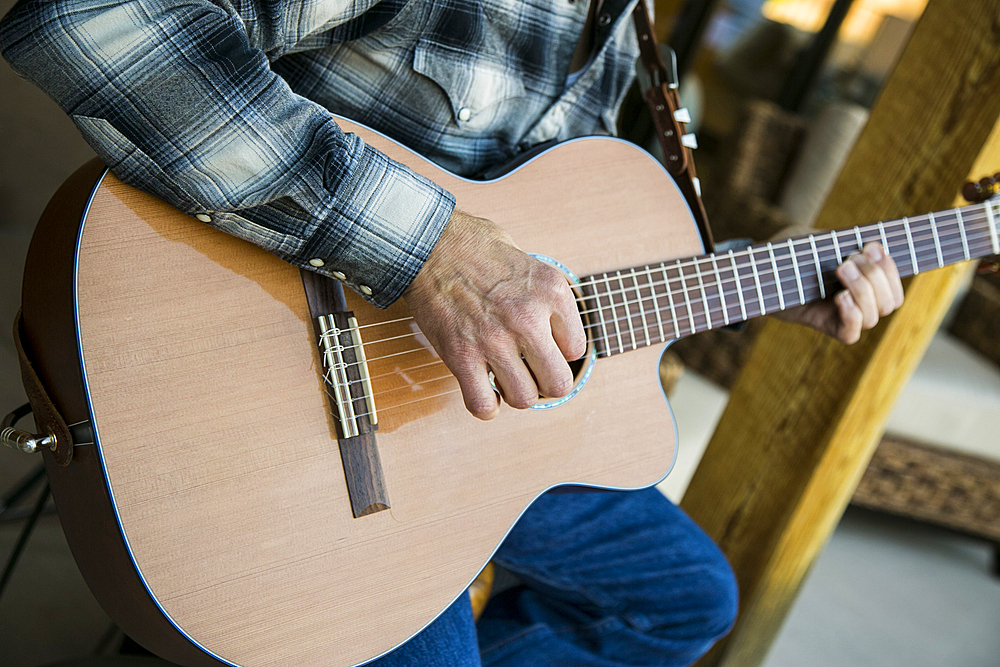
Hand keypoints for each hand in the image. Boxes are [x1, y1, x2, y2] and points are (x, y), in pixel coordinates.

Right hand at [402, 209, 586, 419]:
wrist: (429, 244)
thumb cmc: (475, 247)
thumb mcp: (529, 261)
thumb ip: (545, 297)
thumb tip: (556, 330)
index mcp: (552, 292)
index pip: (576, 348)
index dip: (559, 350)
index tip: (543, 344)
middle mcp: (528, 319)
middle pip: (557, 382)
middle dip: (546, 382)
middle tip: (532, 372)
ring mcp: (494, 340)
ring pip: (524, 398)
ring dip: (515, 393)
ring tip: (505, 378)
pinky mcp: (461, 356)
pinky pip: (483, 404)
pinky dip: (486, 406)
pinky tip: (485, 390)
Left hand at [777, 242, 904, 343]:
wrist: (758, 271)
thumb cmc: (787, 253)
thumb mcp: (814, 240)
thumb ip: (838, 243)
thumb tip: (863, 244)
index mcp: (864, 282)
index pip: (894, 288)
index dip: (890, 269)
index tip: (872, 246)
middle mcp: (858, 302)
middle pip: (889, 302)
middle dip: (876, 276)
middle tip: (849, 259)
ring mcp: (842, 316)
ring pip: (872, 316)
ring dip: (863, 289)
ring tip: (840, 268)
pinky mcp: (824, 326)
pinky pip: (850, 333)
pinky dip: (852, 315)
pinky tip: (840, 297)